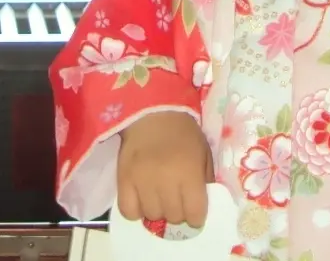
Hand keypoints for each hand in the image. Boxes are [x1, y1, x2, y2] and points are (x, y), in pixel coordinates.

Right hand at [117, 111, 213, 227]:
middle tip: (177, 199)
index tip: (194, 210)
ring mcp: (142, 181)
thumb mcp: (204, 153)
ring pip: (152, 215)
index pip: (195, 214)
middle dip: (178, 212)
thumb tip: (201, 206)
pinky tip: (141, 200)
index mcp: (189, 172)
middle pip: (173, 217)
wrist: (150, 113)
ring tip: (159, 197)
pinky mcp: (123, 179)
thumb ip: (206, 181)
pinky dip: (136, 210)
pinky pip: (128, 210)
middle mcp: (165, 180)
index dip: (197, 216)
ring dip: (158, 210)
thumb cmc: (182, 132)